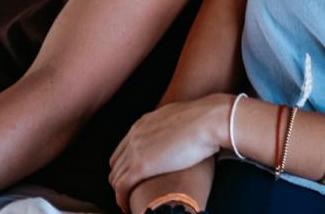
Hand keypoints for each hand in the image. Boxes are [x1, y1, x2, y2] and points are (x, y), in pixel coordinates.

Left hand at [109, 94, 230, 210]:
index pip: (124, 148)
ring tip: (130, 203)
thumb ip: (175, 128)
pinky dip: (122, 199)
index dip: (127, 165)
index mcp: (144, 123)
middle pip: (116, 163)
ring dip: (121, 191)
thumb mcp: (183, 119)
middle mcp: (135, 135)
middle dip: (121, 179)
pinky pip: (122, 187)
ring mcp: (136, 150)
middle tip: (132, 192)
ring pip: (116, 177)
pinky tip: (128, 207)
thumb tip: (184, 136)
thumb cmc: (206, 120)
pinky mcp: (141, 166)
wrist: (208, 120)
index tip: (136, 177)